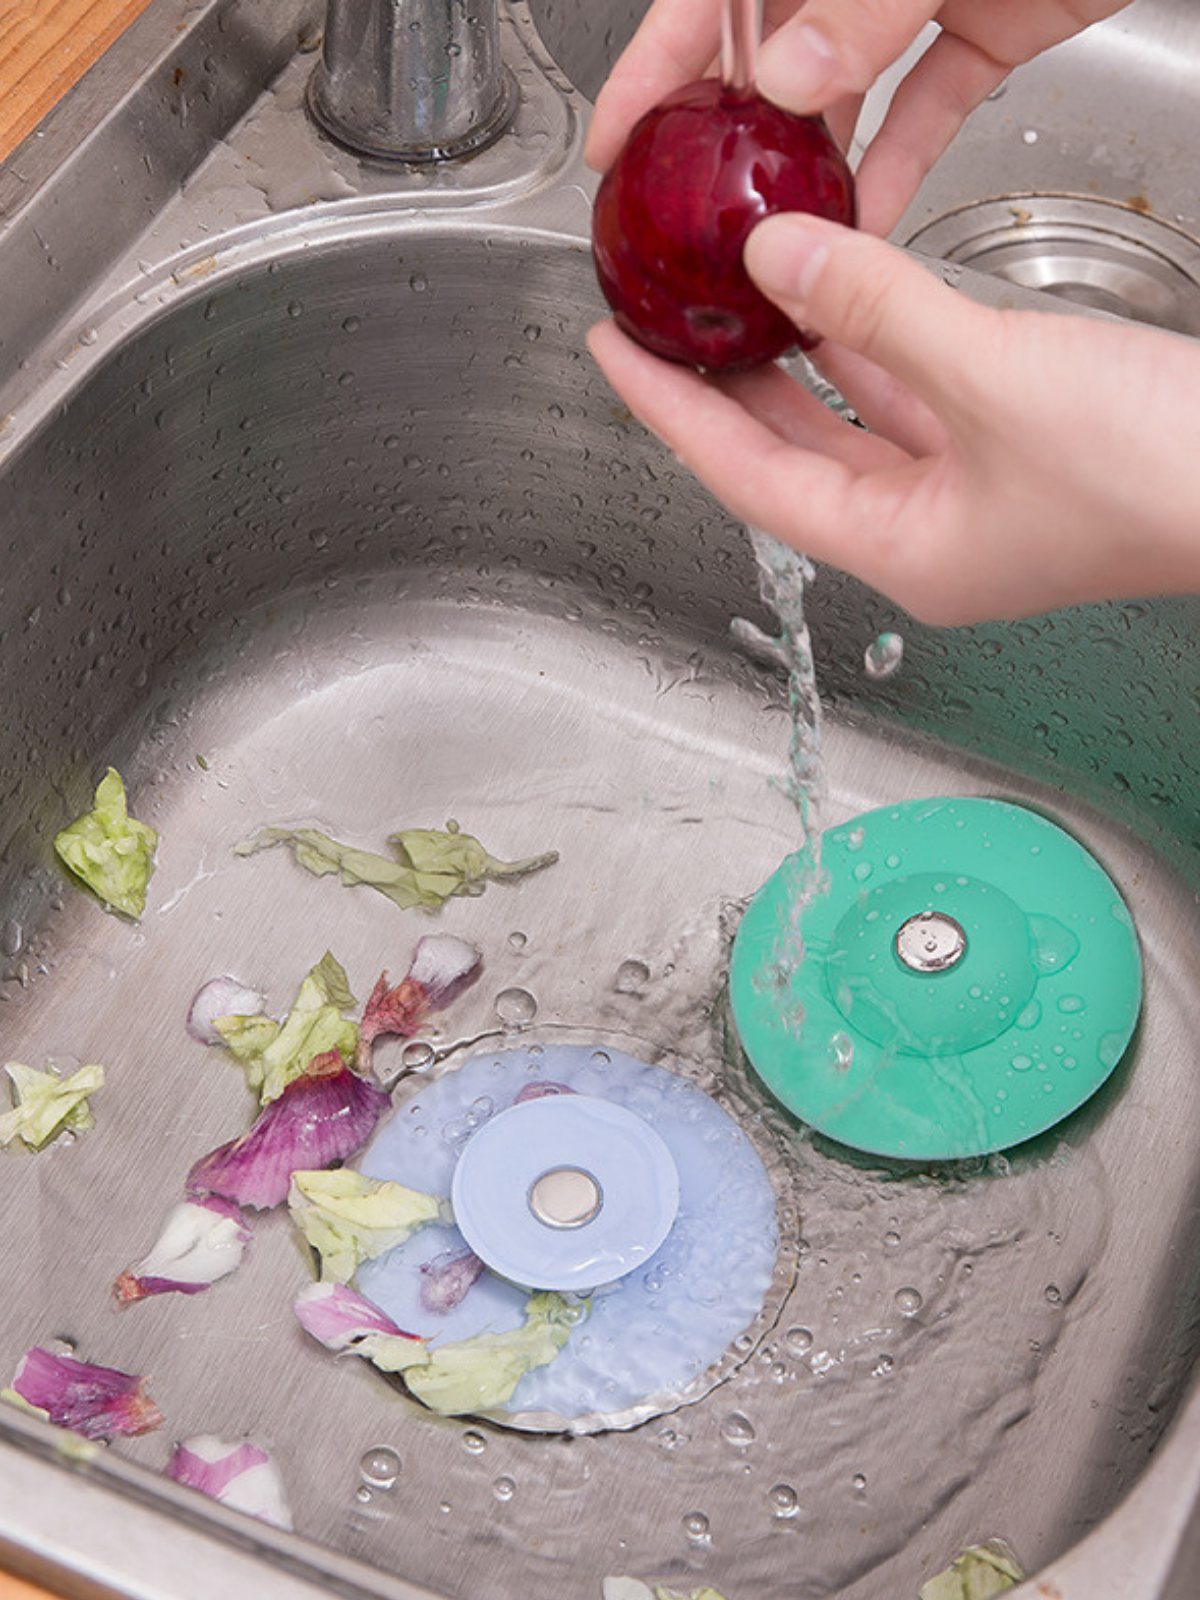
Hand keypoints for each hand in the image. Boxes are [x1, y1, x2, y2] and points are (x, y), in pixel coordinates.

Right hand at [585, 0, 1132, 233]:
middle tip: (691, 211)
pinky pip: (925, 106)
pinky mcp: (984, 22)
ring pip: (844, 90)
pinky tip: (868, 220)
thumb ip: (861, 7)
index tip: (611, 139)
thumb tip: (790, 82)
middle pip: (768, 52)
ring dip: (813, 166)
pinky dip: (900, 164)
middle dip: (729, 134)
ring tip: (778, 235)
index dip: (649, 67)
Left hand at [587, 215, 1199, 625]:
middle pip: (786, 456)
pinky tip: (849, 306)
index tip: (616, 353)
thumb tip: (777, 261)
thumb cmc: (1159, 475)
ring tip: (737, 302)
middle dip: (721, 387)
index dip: (669, 411)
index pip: (743, 476)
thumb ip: (877, 313)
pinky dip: (875, 353)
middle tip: (662, 321)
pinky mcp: (1013, 460)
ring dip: (797, 364)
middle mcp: (923, 537)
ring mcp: (969, 502)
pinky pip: (914, 402)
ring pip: (851, 427)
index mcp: (899, 551)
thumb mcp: (995, 378)